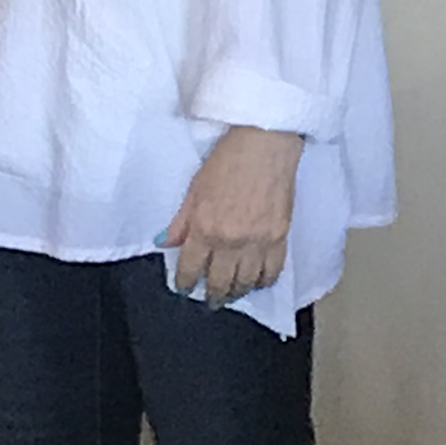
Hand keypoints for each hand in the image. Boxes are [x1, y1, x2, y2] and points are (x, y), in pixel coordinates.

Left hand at [160, 126, 302, 306]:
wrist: (265, 144)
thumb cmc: (227, 160)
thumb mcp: (195, 188)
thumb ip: (181, 221)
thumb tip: (164, 243)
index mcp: (205, 228)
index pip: (191, 267)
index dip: (185, 282)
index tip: (183, 288)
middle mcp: (231, 242)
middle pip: (219, 282)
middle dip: (212, 295)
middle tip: (209, 300)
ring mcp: (258, 243)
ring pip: (246, 283)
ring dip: (236, 292)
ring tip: (230, 295)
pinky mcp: (280, 238)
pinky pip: (272, 272)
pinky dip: (263, 281)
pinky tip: (257, 282)